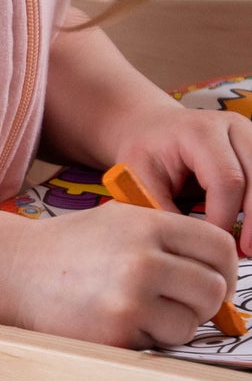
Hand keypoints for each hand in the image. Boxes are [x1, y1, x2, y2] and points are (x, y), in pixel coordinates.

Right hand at [13, 199, 238, 347]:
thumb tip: (220, 274)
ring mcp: (129, 300)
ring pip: (189, 324)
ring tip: (144, 313)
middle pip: (213, 290)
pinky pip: (157, 345)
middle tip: (183, 304)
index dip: (225, 270)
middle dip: (205, 303)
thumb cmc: (69, 248)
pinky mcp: (115, 334)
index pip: (220, 248)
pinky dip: (146, 339)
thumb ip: (169, 238)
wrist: (13, 271)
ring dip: (175, 325)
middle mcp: (143, 260)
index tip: (215, 282)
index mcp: (149, 225)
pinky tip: (118, 322)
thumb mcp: (119, 220)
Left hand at [111, 101, 251, 256]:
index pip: (227, 181)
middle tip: (245, 252)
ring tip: (250, 246)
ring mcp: (249, 135)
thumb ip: (164, 210)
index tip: (212, 245)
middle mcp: (233, 128)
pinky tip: (250, 230)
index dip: (224, 218)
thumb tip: (190, 245)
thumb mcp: (140, 180)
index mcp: (201, 133)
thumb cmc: (144, 154)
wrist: (152, 128)